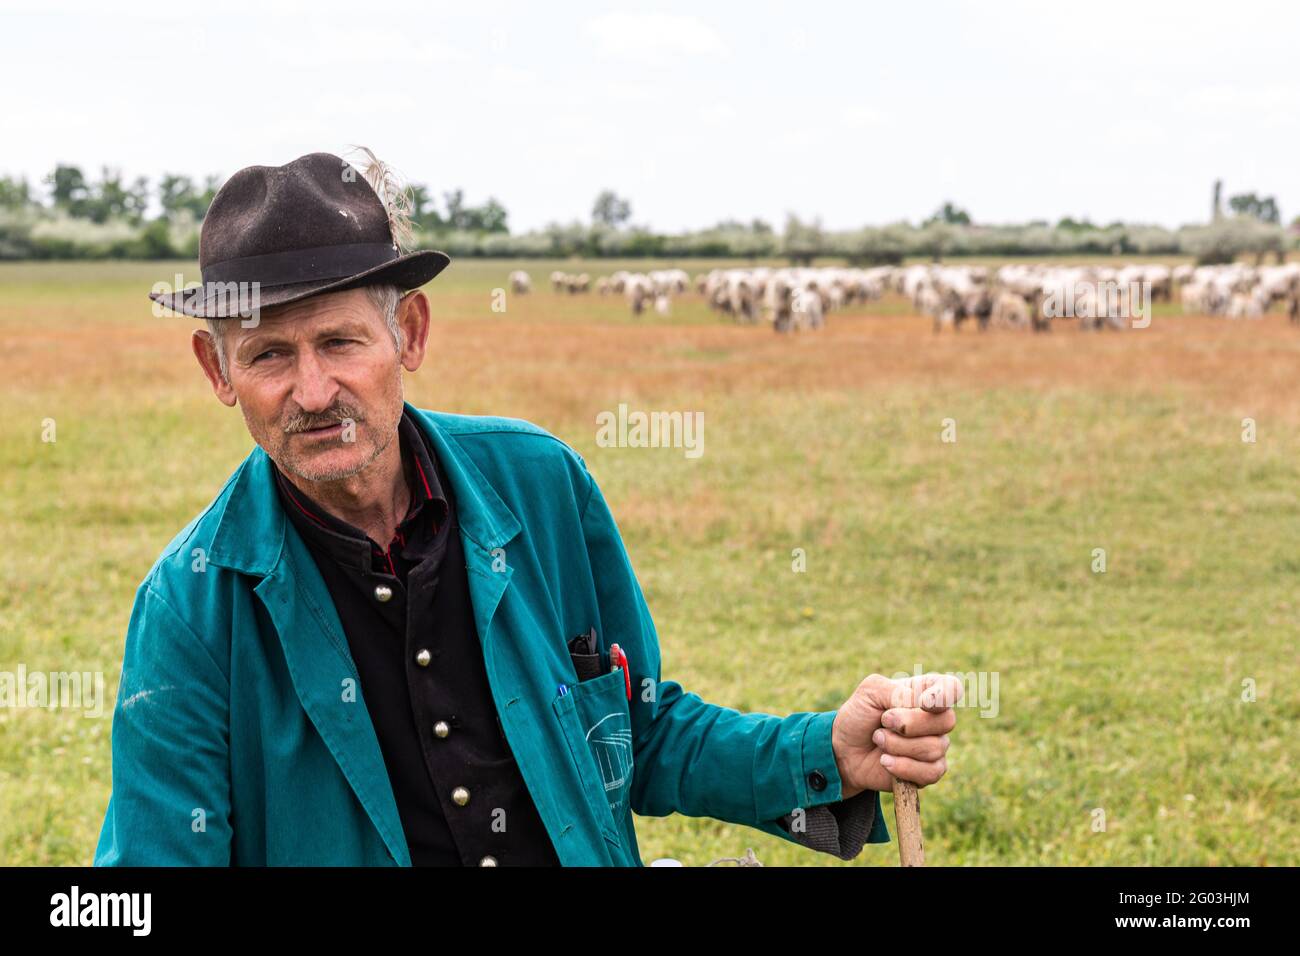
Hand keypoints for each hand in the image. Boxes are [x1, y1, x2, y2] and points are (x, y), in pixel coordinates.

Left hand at [830, 673, 960, 798]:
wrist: (844, 751)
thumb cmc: (859, 717)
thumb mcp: (870, 693)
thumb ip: (897, 691)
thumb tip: (923, 705)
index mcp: (925, 691)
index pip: (951, 688)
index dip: (944, 696)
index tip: (924, 703)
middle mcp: (935, 718)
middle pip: (946, 720)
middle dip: (909, 724)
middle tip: (883, 722)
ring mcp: (936, 745)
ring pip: (934, 748)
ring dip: (897, 745)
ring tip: (878, 740)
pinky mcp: (930, 771)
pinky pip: (930, 772)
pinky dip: (902, 767)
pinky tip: (885, 761)